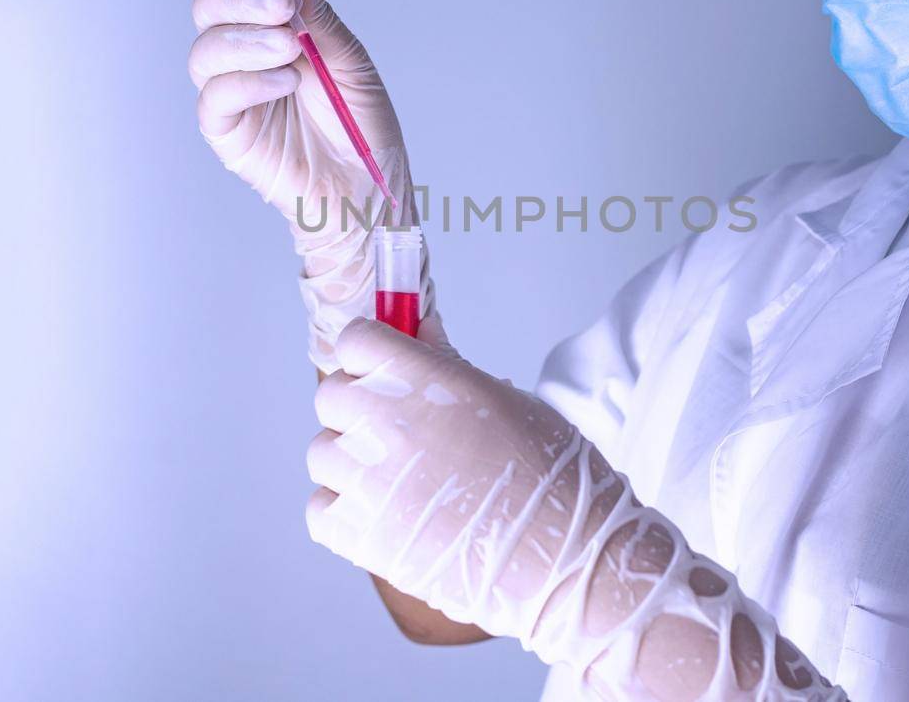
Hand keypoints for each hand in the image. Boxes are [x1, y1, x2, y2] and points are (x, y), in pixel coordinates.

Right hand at [190, 0, 408, 218]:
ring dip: (245, 39)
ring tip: (290, 48)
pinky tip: (286, 81)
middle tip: (283, 6)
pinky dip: (248, 81)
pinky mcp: (227, 131)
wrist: (368, 189)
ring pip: (204, 50)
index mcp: (268, 23)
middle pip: (208, 4)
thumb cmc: (360, 124)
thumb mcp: (349, 59)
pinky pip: (216, 97)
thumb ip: (319, 12)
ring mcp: (231, 91)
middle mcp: (241, 51)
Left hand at [307, 320, 844, 700]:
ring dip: (358, 465)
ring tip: (419, 488)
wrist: (585, 572)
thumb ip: (461, 380)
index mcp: (434, 376)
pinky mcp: (362, 537)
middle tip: (417, 443)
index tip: (390, 370)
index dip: (372, 355)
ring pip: (325, 452)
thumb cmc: (571, 485)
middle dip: (368, 412)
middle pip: (335, 393)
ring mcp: (372, 478)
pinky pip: (323, 508)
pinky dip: (349, 513)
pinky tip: (398, 519)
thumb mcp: (520, 405)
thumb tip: (425, 353)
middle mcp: (392, 419)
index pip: (354, 336)